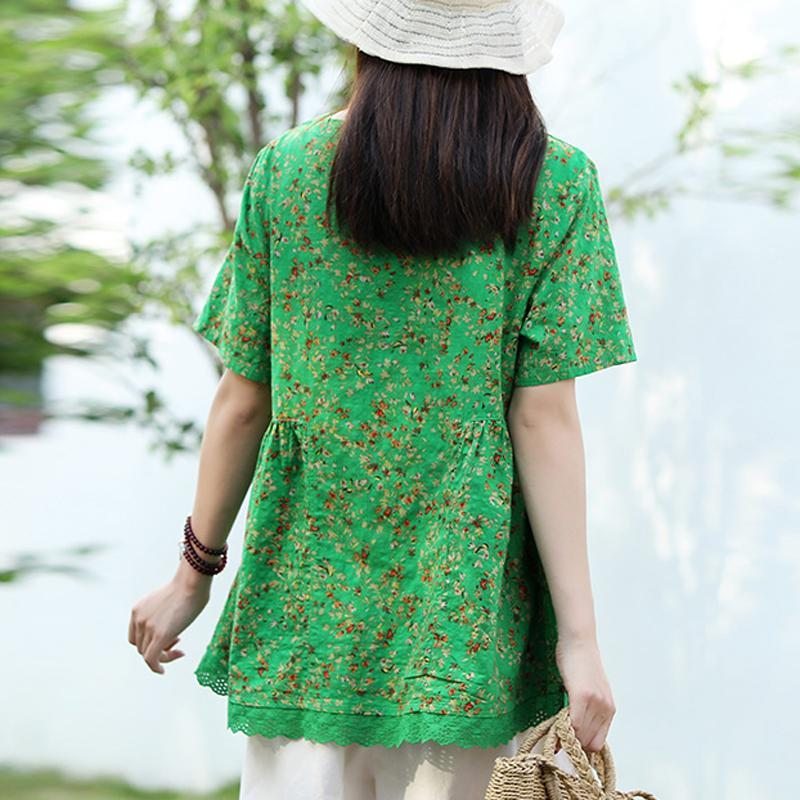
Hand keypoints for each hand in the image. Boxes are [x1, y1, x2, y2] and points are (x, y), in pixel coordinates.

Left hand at [128, 557, 211, 673]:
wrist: (192, 582)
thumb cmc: (189, 586)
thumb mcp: (167, 601)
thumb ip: (162, 614)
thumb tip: (173, 623)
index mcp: (138, 610)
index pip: (136, 636)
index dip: (149, 641)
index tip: (167, 638)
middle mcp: (139, 619)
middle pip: (142, 646)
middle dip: (159, 648)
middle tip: (177, 644)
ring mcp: (148, 628)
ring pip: (147, 654)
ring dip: (163, 656)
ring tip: (180, 651)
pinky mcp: (160, 636)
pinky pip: (151, 660)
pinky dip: (156, 668)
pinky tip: (163, 671)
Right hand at [555, 634, 615, 753]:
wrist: (579, 641)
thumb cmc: (580, 662)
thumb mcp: (589, 690)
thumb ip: (587, 711)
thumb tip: (575, 731)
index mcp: (609, 710)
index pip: (597, 743)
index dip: (582, 747)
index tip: (568, 744)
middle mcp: (606, 708)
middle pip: (589, 743)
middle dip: (573, 744)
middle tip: (558, 738)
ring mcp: (595, 703)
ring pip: (581, 736)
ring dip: (568, 737)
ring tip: (556, 730)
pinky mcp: (582, 695)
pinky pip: (574, 723)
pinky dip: (564, 728)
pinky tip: (556, 725)